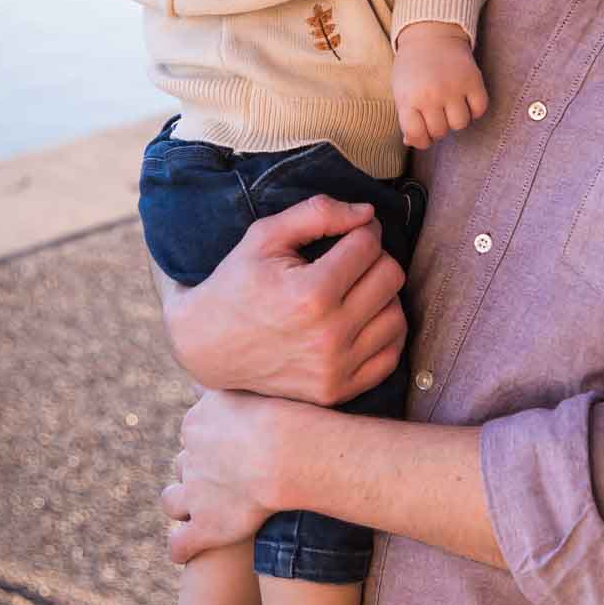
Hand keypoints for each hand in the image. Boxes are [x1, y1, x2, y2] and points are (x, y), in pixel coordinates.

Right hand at [158, 196, 406, 405]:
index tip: (346, 235)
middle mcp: (328, 336)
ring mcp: (335, 368)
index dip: (361, 231)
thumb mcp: (265, 236)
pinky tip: (360, 318)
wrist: (206, 345)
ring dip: (381, 295)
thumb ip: (318, 213)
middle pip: (390, 277)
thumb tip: (368, 213)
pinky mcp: (338, 391)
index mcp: (310, 294)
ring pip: (396, 315)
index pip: (369, 246)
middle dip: (374, 259)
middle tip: (350, 259)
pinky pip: (390, 355)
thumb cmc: (237, 283)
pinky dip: (383, 332)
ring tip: (354, 289)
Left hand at [161, 389, 295, 564]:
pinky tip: (187, 549)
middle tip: (223, 475)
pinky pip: (181, 545)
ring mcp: (195, 494)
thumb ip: (243, 372)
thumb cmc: (284, 411)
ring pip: (172, 501)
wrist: (284, 451)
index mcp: (199, 421)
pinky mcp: (206, 528)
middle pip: (184, 462)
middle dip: (196, 469)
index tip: (232, 444)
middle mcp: (191, 456)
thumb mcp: (257, 381)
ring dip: (180, 506)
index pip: (195, 429)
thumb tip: (229, 361)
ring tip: (193, 511)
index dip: (212, 439)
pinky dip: (182, 547)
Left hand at [393, 21, 488, 149]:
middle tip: (436, 113)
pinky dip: (474, 109)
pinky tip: (465, 100)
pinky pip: (479, 109)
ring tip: (450, 106)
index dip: (421, 140)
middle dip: (438, 127)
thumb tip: (413, 142)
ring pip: (460, 124)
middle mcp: (431, 95)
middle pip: (440, 132)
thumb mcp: (401, 90)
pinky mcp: (473, 80)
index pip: (417, 136)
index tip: (423, 132)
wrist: (431, 33)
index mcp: (409, 98)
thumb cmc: (412, 66)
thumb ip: (406, 117)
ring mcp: (453, 87)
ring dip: (456, 119)